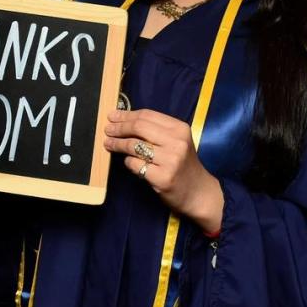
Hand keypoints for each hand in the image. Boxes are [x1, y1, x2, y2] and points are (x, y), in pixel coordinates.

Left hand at [104, 109, 223, 232]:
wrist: (198, 192)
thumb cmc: (183, 165)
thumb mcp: (177, 142)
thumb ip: (156, 131)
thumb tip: (124, 119)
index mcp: (180, 129)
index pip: (147, 115)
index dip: (127, 115)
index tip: (113, 116)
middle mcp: (176, 142)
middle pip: (139, 127)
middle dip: (119, 127)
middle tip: (107, 129)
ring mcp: (170, 160)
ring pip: (134, 146)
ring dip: (117, 144)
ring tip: (108, 143)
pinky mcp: (162, 178)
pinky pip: (135, 164)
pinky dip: (127, 162)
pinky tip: (126, 161)